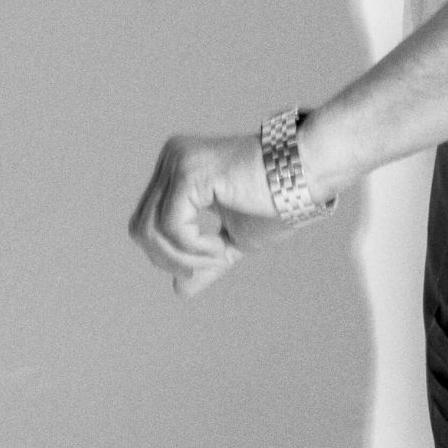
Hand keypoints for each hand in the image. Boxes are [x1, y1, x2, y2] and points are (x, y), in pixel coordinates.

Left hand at [129, 131, 281, 299]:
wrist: (307, 173)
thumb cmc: (278, 200)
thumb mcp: (234, 238)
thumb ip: (205, 259)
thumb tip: (179, 290)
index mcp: (179, 168)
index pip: (146, 221)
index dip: (168, 254)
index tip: (207, 262)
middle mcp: (172, 158)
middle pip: (140, 227)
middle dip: (170, 258)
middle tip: (210, 263)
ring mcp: (178, 163)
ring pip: (151, 231)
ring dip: (186, 256)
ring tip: (219, 254)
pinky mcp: (189, 174)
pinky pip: (171, 228)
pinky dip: (194, 248)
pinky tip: (220, 246)